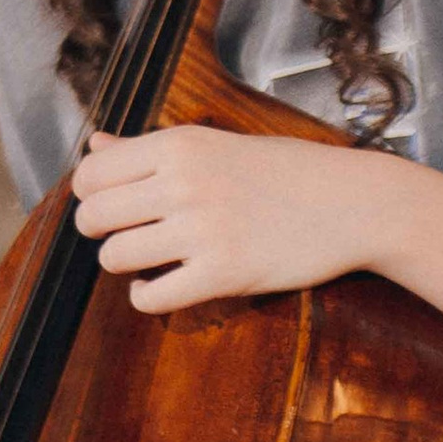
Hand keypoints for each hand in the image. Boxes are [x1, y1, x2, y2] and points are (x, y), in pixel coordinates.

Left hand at [71, 127, 385, 310]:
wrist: (353, 202)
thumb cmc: (286, 171)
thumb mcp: (215, 144)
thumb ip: (149, 148)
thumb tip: (94, 143)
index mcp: (180, 144)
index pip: (93, 171)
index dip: (89, 193)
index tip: (108, 203)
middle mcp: (185, 183)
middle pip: (95, 215)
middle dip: (98, 231)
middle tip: (122, 234)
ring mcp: (203, 229)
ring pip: (115, 256)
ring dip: (122, 263)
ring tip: (146, 259)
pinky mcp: (223, 273)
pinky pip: (150, 297)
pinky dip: (144, 297)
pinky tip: (160, 285)